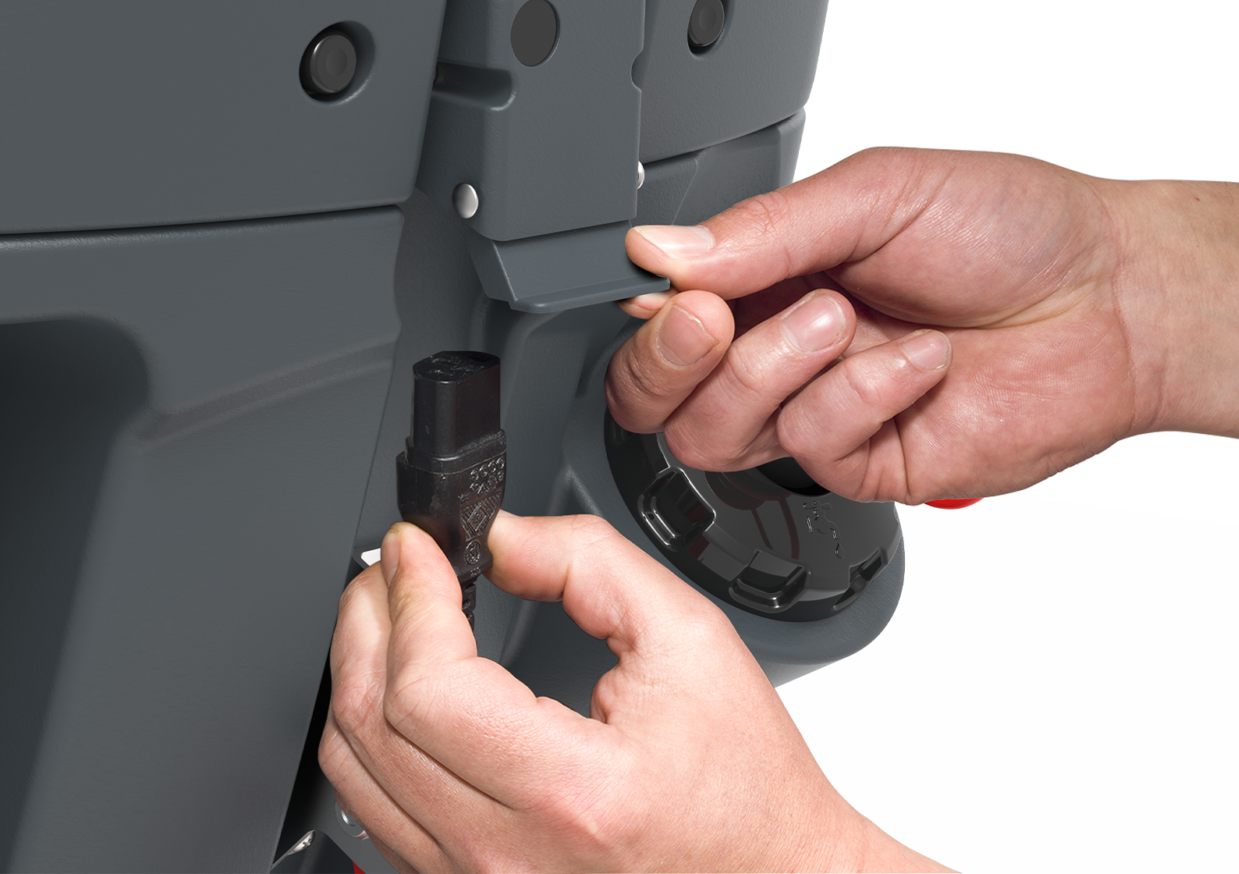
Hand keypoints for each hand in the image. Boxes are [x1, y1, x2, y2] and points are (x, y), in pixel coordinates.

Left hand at [319, 516, 953, 873]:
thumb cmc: (744, 781)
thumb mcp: (690, 636)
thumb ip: (589, 564)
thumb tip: (500, 537)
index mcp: (571, 788)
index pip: (428, 686)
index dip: (411, 596)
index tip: (420, 549)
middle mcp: (508, 853)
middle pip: (369, 723)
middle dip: (368, 618)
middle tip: (396, 566)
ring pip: (352, 771)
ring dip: (358, 671)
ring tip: (392, 613)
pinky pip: (374, 811)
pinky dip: (372, 733)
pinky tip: (402, 685)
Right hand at [606, 146, 1142, 503]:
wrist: (1116, 299)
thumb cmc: (1013, 229)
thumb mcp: (877, 194)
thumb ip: (761, 229)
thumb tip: (656, 250)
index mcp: (768, 274)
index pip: (657, 315)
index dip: (648, 315)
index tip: (675, 290)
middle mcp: (779, 348)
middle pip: (656, 397)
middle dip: (674, 362)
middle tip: (716, 319)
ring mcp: (819, 410)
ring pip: (716, 435)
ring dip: (772, 371)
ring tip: (843, 318)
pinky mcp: (864, 464)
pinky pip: (812, 450)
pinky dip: (862, 396)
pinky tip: (918, 361)